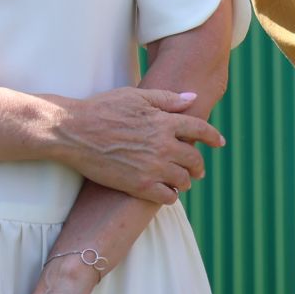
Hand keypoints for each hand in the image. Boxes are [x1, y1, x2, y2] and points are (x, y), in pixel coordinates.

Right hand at [48, 87, 224, 202]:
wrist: (74, 132)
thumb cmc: (103, 109)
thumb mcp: (137, 96)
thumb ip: (168, 99)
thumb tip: (192, 99)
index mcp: (165, 122)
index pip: (201, 130)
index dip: (213, 137)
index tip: (220, 143)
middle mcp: (164, 145)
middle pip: (194, 158)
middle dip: (199, 165)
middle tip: (198, 169)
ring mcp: (152, 167)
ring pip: (183, 179)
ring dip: (186, 181)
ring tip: (183, 182)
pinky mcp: (138, 185)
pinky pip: (166, 197)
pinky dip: (171, 196)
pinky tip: (167, 193)